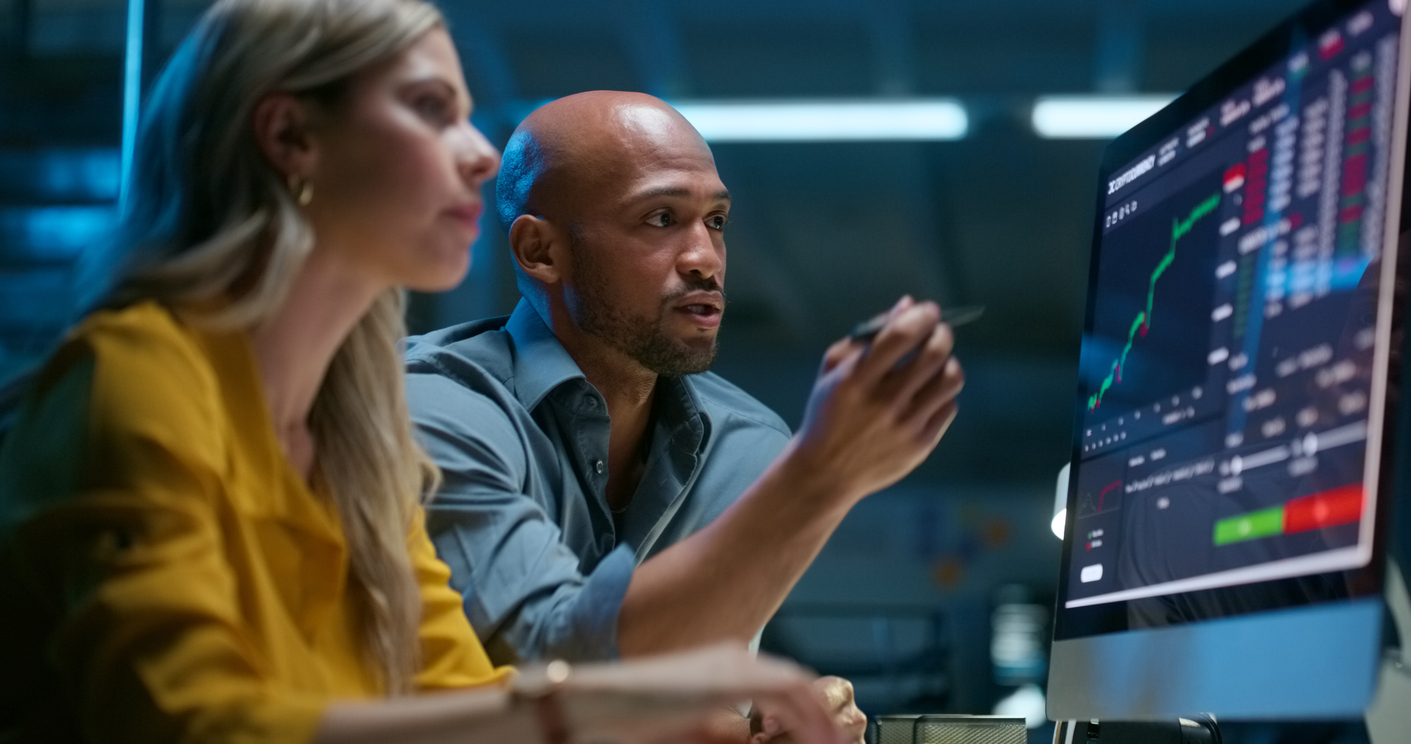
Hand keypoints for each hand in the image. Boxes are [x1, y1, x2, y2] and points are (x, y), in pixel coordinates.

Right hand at [554, 643, 847, 743]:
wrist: (596, 703)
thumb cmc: (630, 718)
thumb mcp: (688, 728)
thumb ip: (720, 730)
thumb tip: (745, 737)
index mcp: (725, 665)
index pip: (783, 686)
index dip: (809, 714)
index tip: (824, 740)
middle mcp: (735, 657)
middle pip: (797, 684)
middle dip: (823, 718)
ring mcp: (734, 664)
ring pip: (799, 689)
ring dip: (822, 722)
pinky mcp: (732, 679)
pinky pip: (789, 697)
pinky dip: (811, 722)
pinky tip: (822, 743)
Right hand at [788, 296, 964, 502]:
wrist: (824, 472)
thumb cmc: (828, 411)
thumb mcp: (833, 369)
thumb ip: (867, 334)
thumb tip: (908, 305)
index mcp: (856, 378)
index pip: (902, 334)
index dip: (922, 315)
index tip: (927, 311)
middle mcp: (884, 402)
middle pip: (934, 354)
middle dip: (942, 332)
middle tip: (938, 330)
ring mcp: (905, 426)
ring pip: (950, 379)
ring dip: (948, 361)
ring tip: (936, 362)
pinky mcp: (920, 445)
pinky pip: (948, 406)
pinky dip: (942, 393)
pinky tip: (927, 393)